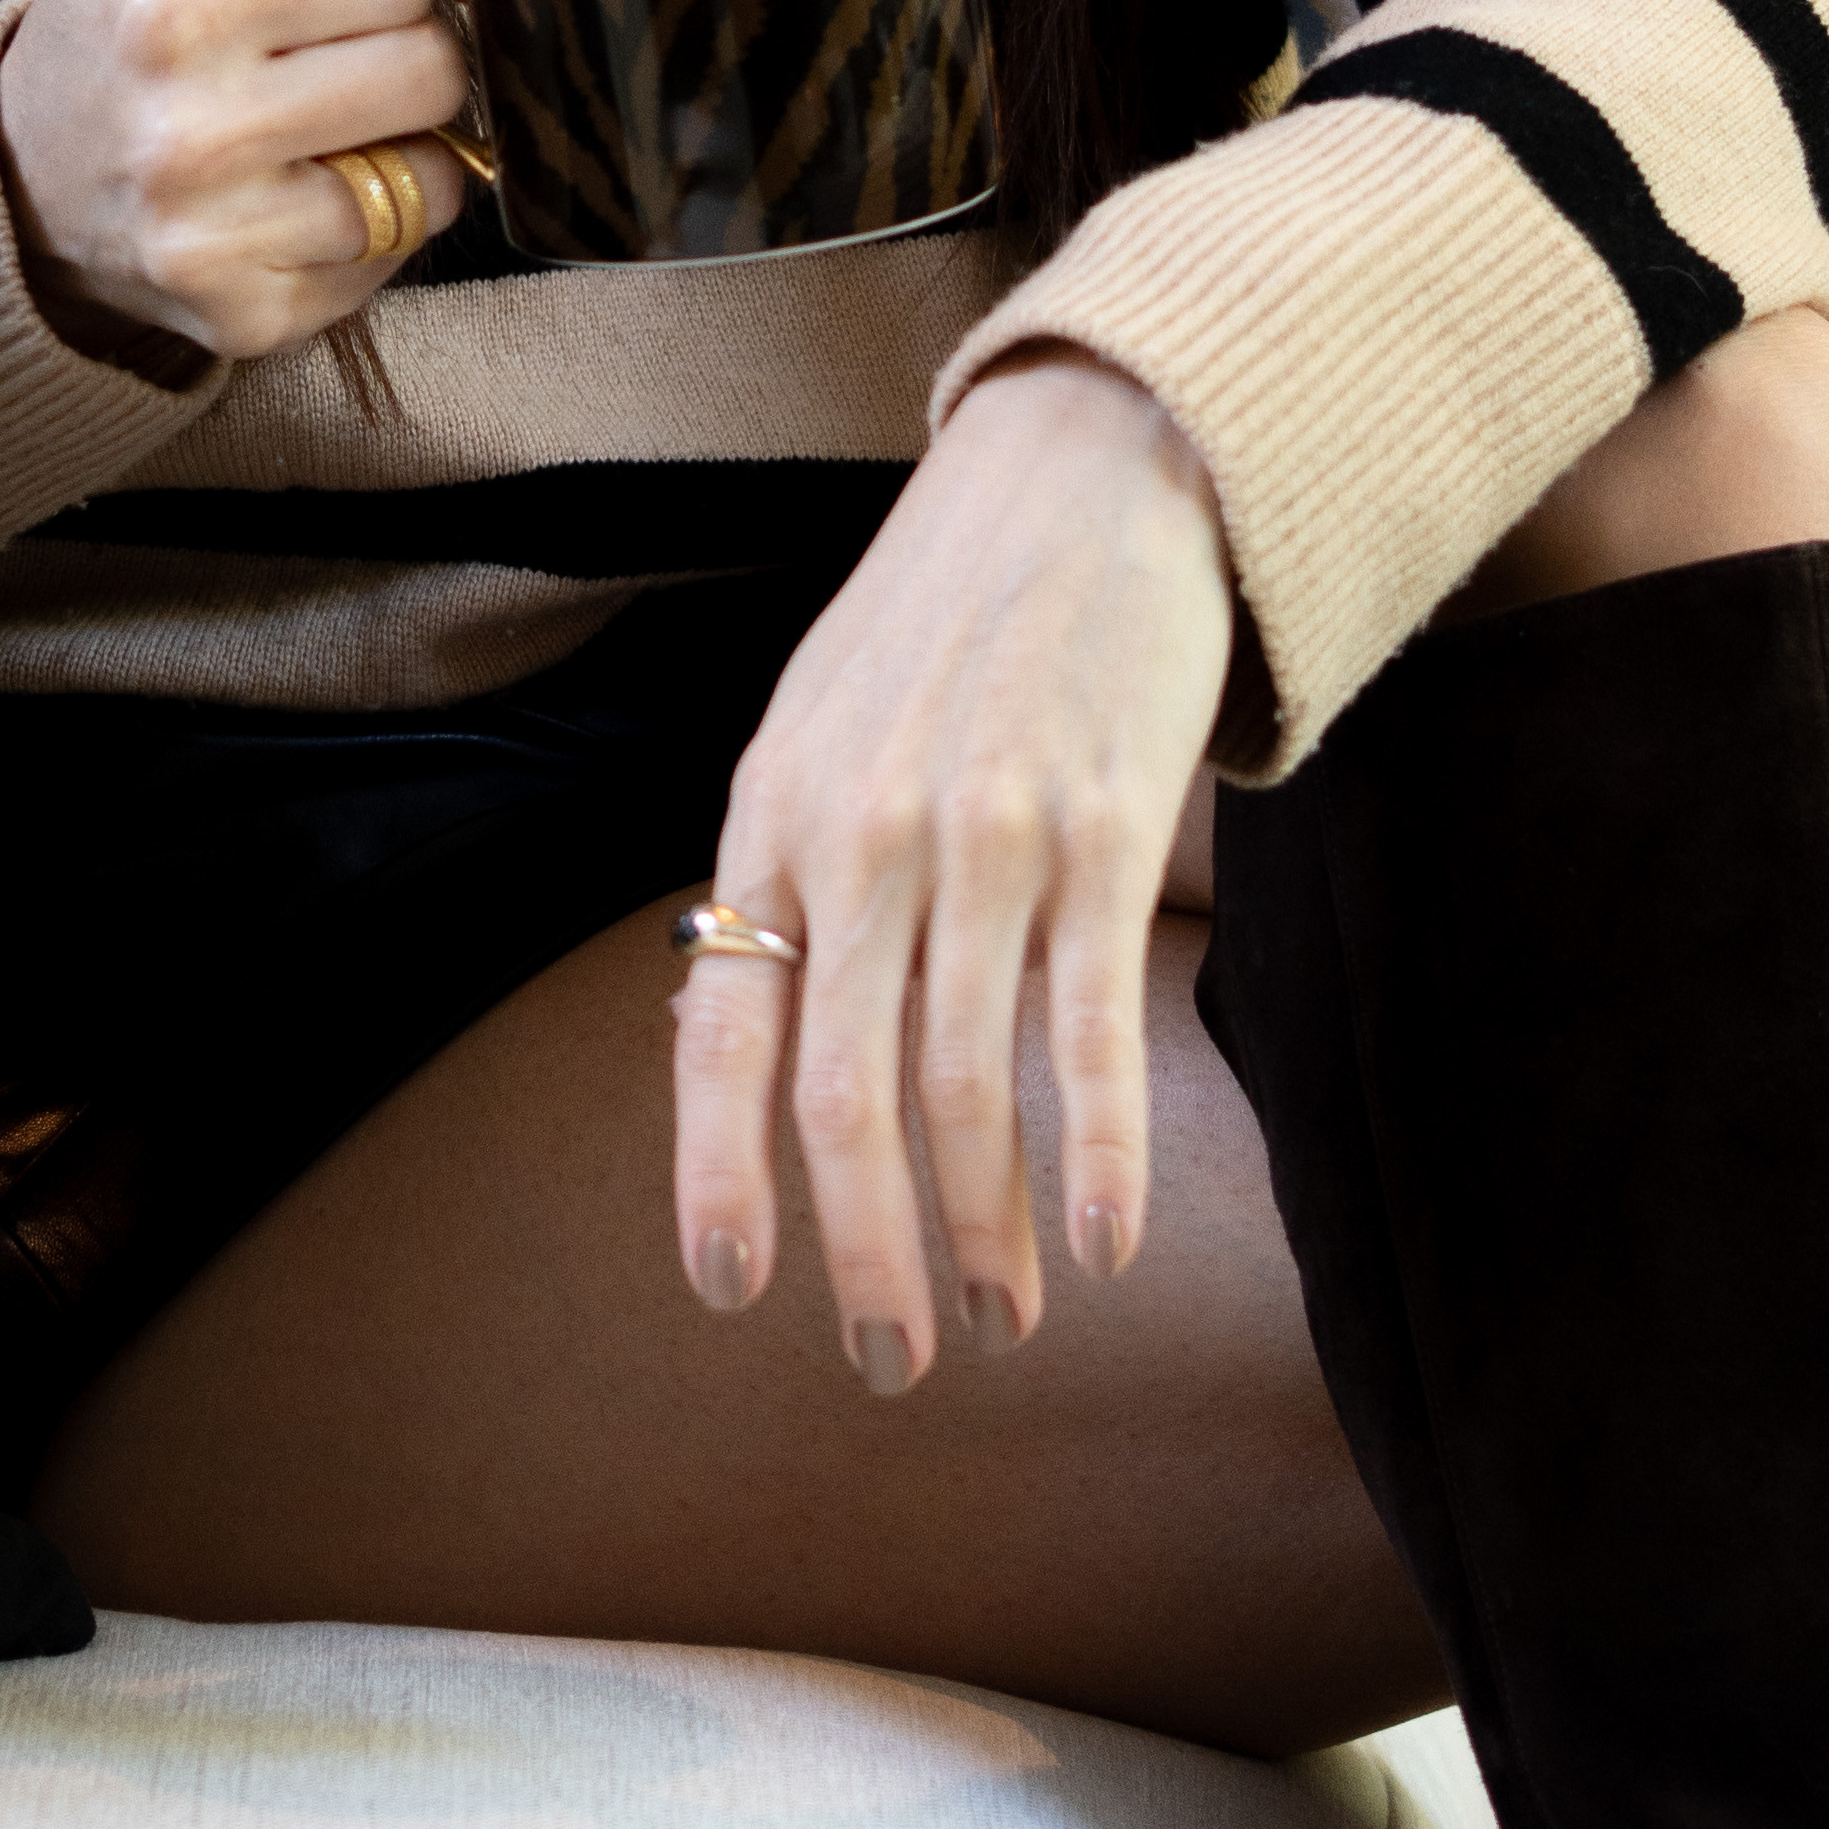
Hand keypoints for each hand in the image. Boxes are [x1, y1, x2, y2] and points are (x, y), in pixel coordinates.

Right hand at [0, 0, 478, 365]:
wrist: (17, 179)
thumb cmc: (108, 11)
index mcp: (167, 9)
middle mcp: (188, 137)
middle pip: (431, 68)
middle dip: (413, 40)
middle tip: (346, 41)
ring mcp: (218, 242)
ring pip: (435, 172)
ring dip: (406, 135)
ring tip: (329, 113)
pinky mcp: (250, 317)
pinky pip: (400, 249)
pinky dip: (379, 212)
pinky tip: (307, 184)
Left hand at [667, 351, 1232, 1384]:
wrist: (1090, 468)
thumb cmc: (945, 614)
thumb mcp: (817, 724)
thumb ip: (789, 872)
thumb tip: (753, 1036)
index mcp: (772, 818)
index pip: (723, 1033)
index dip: (721, 1178)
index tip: (736, 1295)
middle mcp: (864, 839)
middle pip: (847, 1099)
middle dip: (866, 1255)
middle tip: (893, 1360)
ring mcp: (989, 837)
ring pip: (967, 1088)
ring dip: (988, 1233)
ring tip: (1008, 1316)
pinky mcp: (1107, 830)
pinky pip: (1090, 1026)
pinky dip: (1098, 1152)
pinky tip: (1107, 1239)